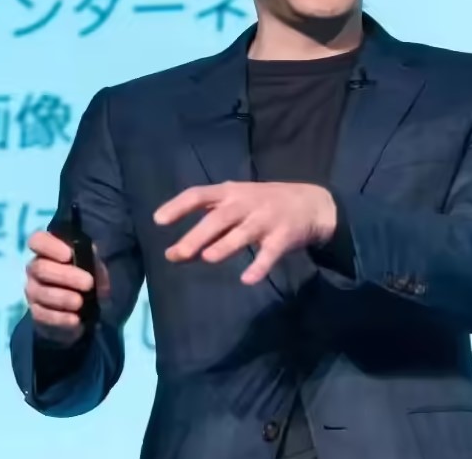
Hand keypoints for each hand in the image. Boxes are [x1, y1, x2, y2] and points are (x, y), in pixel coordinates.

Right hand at [23, 231, 110, 346]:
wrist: (80, 310)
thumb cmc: (85, 278)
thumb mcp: (93, 265)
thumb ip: (91, 258)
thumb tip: (90, 256)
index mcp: (47, 251)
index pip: (37, 241)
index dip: (50, 246)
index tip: (69, 255)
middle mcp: (35, 269)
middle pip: (40, 268)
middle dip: (66, 275)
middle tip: (88, 283)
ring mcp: (33, 291)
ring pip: (41, 292)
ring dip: (63, 297)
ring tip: (80, 302)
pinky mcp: (36, 313)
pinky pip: (42, 314)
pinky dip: (60, 317)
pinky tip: (75, 319)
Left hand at [154, 181, 337, 284]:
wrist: (313, 204)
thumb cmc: (265, 203)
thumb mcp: (239, 200)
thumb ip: (212, 221)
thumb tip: (180, 251)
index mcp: (231, 193)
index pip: (199, 194)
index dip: (178, 206)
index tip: (158, 221)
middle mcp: (246, 204)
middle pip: (218, 218)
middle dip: (197, 235)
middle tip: (176, 254)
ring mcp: (266, 220)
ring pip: (243, 233)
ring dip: (225, 245)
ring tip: (208, 258)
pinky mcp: (284, 237)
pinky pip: (270, 253)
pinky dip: (259, 266)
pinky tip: (247, 279)